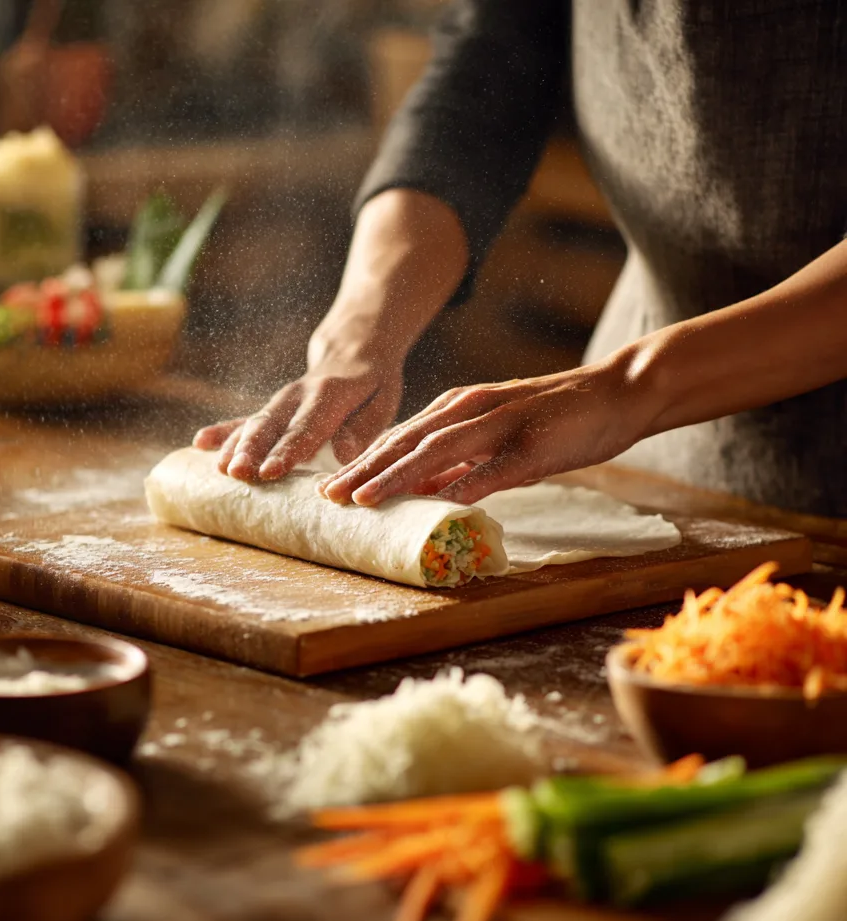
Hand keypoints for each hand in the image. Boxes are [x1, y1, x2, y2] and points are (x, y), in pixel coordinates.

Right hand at [193, 323, 404, 480]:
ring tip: (221, 469)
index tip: (270, 472)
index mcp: (329, 395)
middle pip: (271, 425)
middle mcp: (298, 396)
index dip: (286, 451)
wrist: (353, 348)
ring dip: (235, 446)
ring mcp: (281, 402)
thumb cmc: (373, 382)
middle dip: (251, 450)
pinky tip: (200, 442)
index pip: (306, 428)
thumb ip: (362, 427)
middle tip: (237, 473)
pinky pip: (244, 419)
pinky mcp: (271, 408)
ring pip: (254, 423)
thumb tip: (344, 454)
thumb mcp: (382, 400)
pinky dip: (223, 431)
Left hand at [318, 357, 651, 505]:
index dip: (361, 462)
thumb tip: (417, 491)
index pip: (398, 436)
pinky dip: (462, 486)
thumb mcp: (494, 439)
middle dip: (363, 470)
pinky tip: (437, 505)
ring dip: (396, 475)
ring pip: (438, 450)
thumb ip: (456, 462)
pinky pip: (492, 469)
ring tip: (362, 499)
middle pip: (406, 441)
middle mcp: (470, 408)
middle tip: (326, 497)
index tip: (328, 487)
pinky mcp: (532, 445)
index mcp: (457, 407)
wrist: (617, 392)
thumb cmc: (553, 420)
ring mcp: (501, 424)